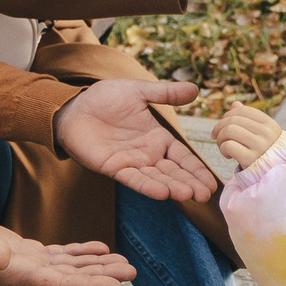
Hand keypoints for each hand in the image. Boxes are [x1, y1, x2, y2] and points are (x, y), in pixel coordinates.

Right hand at [0, 212, 135, 285]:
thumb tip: (2, 257)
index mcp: (20, 276)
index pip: (62, 285)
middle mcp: (29, 275)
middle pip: (74, 279)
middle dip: (103, 276)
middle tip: (133, 273)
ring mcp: (30, 265)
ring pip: (72, 268)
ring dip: (99, 266)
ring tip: (126, 264)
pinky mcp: (28, 253)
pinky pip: (62, 256)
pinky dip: (82, 253)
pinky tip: (100, 249)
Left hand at [55, 77, 213, 200]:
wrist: (73, 106)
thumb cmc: (104, 98)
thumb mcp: (138, 91)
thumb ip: (165, 93)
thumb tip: (195, 90)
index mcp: (157, 138)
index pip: (182, 157)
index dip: (196, 169)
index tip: (212, 183)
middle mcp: (147, 154)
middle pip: (173, 172)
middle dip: (189, 183)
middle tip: (205, 195)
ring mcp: (131, 163)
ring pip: (156, 178)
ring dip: (172, 187)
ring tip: (189, 195)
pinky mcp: (113, 168)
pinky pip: (133, 179)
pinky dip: (147, 186)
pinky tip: (162, 193)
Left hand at [212, 104, 283, 168]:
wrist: (273, 177)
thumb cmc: (264, 154)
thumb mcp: (260, 136)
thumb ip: (249, 120)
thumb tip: (235, 104)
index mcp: (270, 125)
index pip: (243, 110)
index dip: (228, 115)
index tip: (222, 126)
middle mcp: (267, 134)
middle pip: (233, 119)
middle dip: (220, 127)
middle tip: (217, 137)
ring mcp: (260, 147)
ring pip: (229, 130)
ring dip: (220, 139)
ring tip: (223, 146)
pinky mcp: (251, 160)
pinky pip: (228, 146)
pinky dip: (223, 149)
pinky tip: (228, 155)